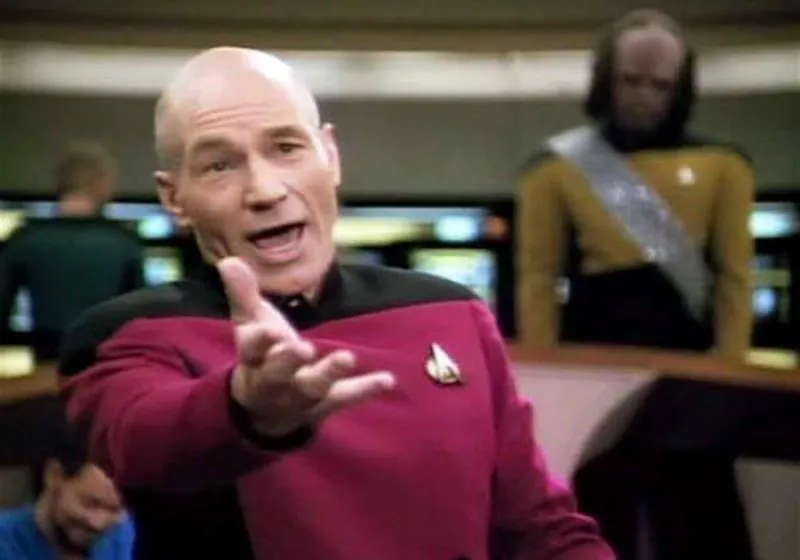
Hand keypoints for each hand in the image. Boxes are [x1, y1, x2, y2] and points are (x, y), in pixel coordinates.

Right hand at [218, 257, 394, 436]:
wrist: (265, 410)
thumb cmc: (260, 357)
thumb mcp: (249, 324)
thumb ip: (243, 293)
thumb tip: (228, 260)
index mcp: (254, 359)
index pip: (253, 349)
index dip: (260, 340)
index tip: (268, 330)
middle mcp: (275, 381)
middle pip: (279, 373)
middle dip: (289, 361)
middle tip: (303, 349)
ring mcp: (301, 395)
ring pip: (313, 386)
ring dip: (329, 372)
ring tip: (347, 357)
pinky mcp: (325, 403)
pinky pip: (346, 397)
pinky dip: (365, 389)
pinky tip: (387, 379)